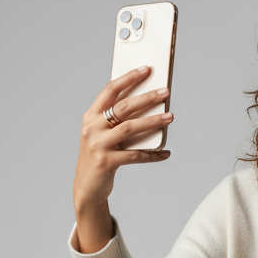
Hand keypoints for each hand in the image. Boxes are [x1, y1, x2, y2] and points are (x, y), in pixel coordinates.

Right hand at [73, 65, 173, 212]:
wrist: (87, 187)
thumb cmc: (99, 157)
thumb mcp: (102, 135)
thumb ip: (117, 121)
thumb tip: (148, 107)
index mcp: (90, 117)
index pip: (110, 90)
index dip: (128, 78)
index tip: (146, 70)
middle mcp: (92, 128)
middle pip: (123, 107)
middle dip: (146, 98)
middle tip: (165, 92)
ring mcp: (98, 145)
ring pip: (130, 128)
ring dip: (153, 121)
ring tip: (170, 116)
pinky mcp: (107, 162)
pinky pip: (135, 156)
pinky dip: (152, 154)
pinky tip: (166, 153)